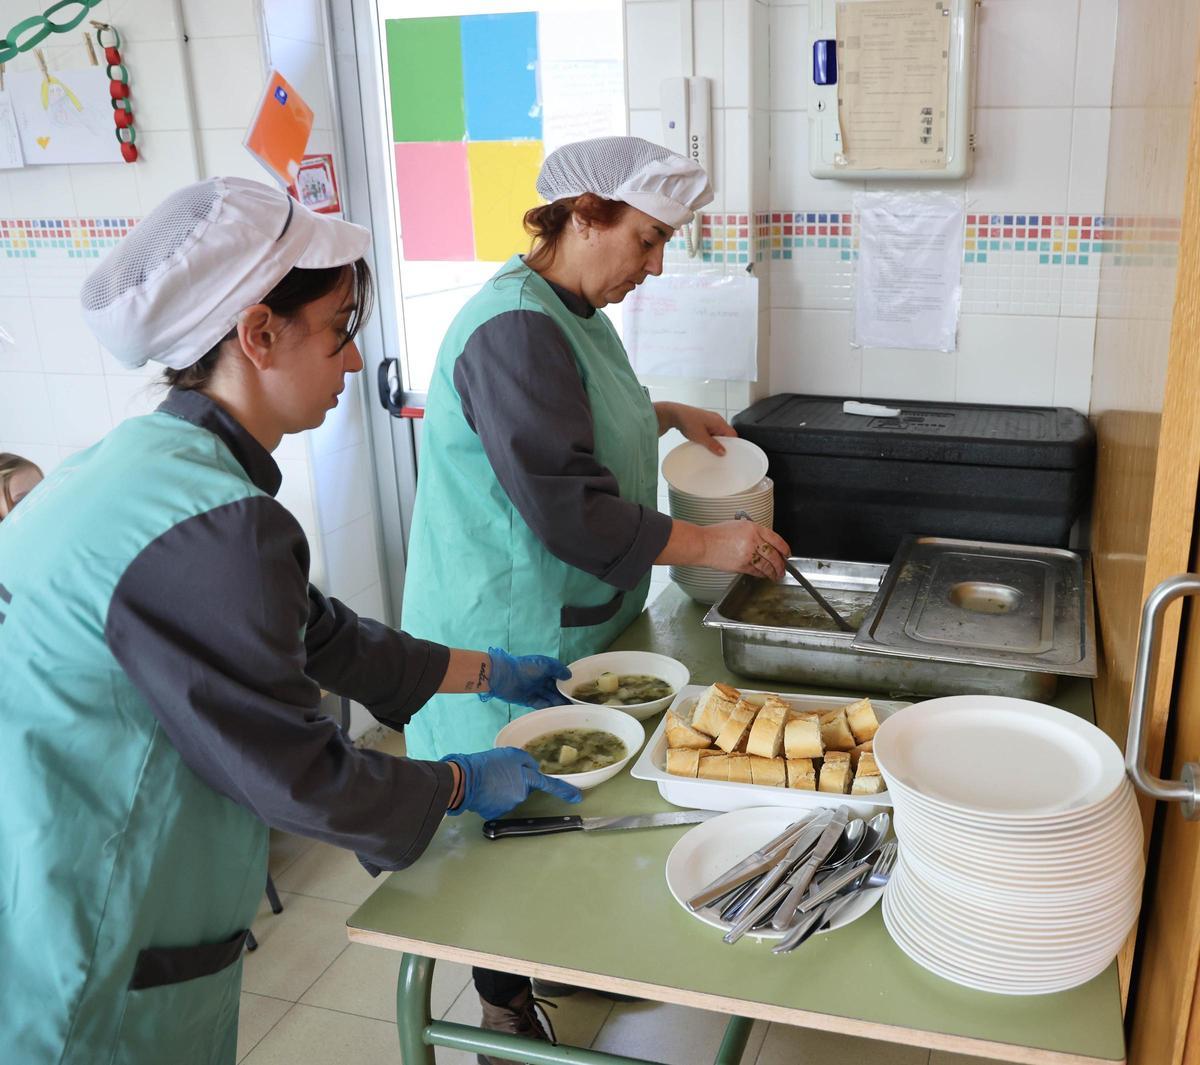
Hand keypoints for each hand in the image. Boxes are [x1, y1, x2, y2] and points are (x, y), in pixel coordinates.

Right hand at [442, 748, 582, 819]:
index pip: (549, 784)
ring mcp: (508, 806)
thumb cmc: (486, 764)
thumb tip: (533, 768)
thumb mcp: (509, 754)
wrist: (464, 780)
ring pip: (511, 796)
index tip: (577, 798)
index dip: (565, 791)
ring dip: (504, 789)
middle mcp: (521, 795)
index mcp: (526, 778)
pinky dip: (494, 798)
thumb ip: (526, 761)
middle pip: (524, 788)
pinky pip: (499, 803)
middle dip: (516, 782)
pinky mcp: (496, 813)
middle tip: (500, 773)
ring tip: (489, 780)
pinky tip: (485, 790)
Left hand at [483, 647, 570, 707]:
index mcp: (544, 668)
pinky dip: (547, 707)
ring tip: (566, 709)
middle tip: (574, 703)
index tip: (576, 690)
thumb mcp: (545, 664)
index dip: (567, 683)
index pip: (559, 676)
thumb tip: (569, 675)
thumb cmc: (526, 668)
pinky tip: (555, 710)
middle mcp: (540, 679)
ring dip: (557, 702)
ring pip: (549, 697)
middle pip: (554, 688)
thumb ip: (558, 669)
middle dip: (563, 695)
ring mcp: (534, 690)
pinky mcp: (528, 700)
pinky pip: (540, 704)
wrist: (505, 677)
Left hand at [657, 402, 735, 455]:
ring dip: (715, 441)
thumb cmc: (688, 421)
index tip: (730, 453)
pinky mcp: (703, 422)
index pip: (732, 434)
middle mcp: (716, 420)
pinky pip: (710, 432)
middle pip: (726, 434)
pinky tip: (704, 444)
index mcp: (719, 422)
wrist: (675, 414)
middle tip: (719, 453)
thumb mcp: (701, 437)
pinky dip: (709, 438)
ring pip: (717, 433)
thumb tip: (723, 452)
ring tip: (711, 449)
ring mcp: (710, 420)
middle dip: (723, 444)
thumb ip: (713, 445)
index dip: (733, 444)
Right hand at [699, 520, 790, 579]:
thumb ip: (754, 533)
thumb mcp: (738, 526)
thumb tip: (766, 544)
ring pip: (767, 565)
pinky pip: (756, 571)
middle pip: (774, 554)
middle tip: (783, 568)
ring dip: (773, 572)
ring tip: (776, 575)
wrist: (704, 544)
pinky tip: (763, 575)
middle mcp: (753, 540)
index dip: (784, 548)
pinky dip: (761, 574)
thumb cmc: (717, 534)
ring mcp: (748, 554)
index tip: (787, 553)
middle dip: (781, 564)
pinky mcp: (742, 565)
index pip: (776, 539)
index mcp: (753, 528)